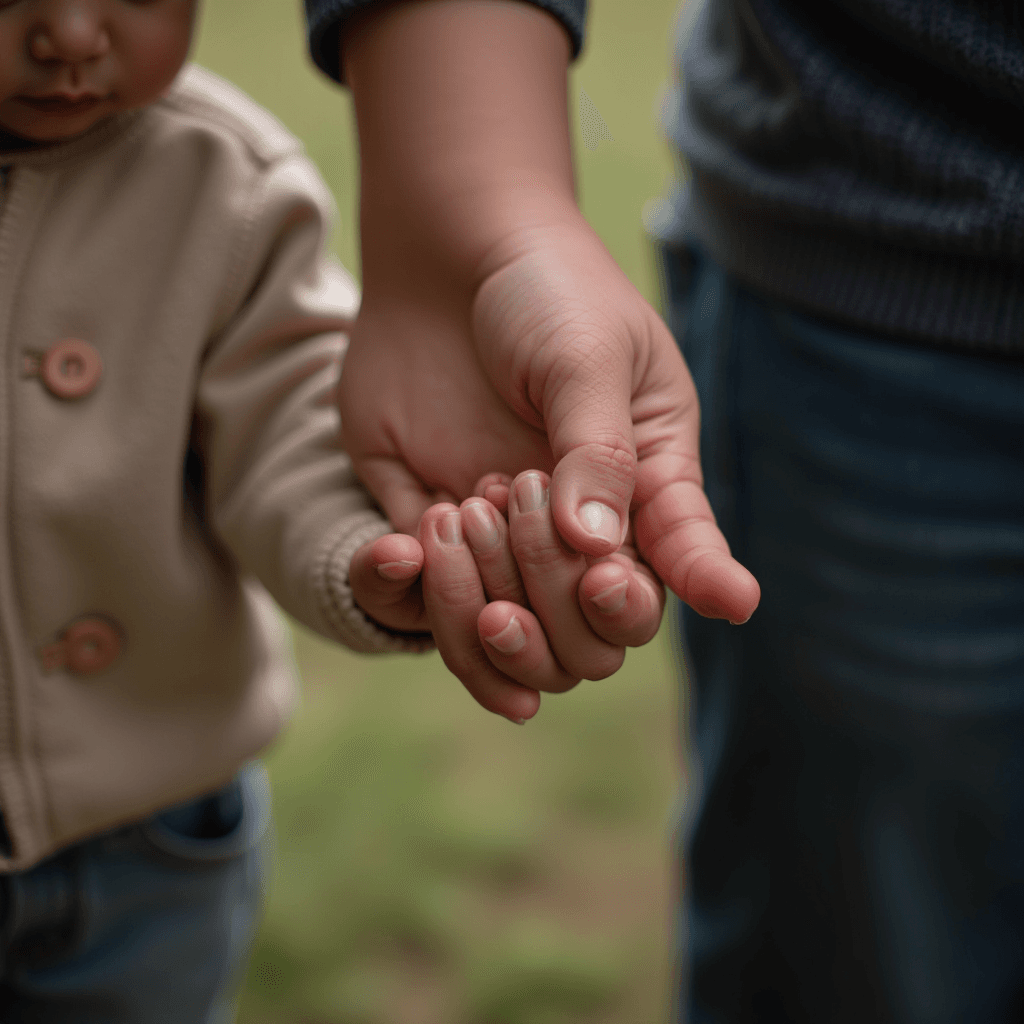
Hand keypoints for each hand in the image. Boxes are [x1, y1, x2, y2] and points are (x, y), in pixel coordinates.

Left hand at [341, 214, 758, 624]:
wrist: (452, 255)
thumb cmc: (547, 290)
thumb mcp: (589, 356)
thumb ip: (598, 451)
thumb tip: (593, 547)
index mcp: (646, 487)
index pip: (667, 576)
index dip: (636, 602)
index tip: (604, 580)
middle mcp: (582, 531)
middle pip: (587, 640)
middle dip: (550, 596)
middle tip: (515, 494)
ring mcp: (507, 539)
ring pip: (509, 642)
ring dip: (481, 606)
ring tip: (464, 509)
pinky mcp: (434, 526)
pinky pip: (425, 605)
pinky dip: (419, 590)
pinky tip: (419, 527)